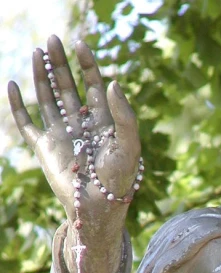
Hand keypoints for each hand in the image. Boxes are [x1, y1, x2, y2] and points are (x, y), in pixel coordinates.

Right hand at [7, 35, 139, 224]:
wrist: (99, 207)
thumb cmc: (119, 179)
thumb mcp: (129, 146)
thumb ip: (125, 116)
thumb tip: (113, 83)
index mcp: (101, 121)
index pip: (93, 85)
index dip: (88, 65)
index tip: (81, 45)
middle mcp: (79, 124)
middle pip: (67, 86)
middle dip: (60, 63)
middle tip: (53, 39)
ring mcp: (61, 135)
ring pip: (48, 98)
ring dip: (42, 75)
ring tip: (38, 52)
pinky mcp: (44, 148)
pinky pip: (26, 123)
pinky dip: (18, 105)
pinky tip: (13, 85)